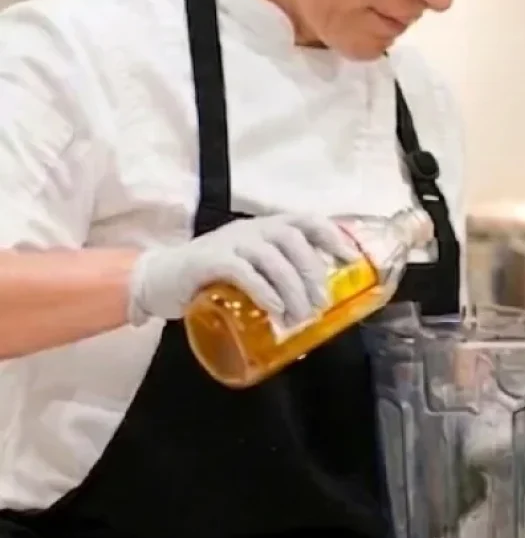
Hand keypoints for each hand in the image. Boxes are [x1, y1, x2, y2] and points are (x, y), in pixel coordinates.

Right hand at [128, 214, 357, 325]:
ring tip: (299, 316)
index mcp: (264, 228)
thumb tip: (316, 304)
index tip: (351, 260)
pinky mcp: (209, 260)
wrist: (159, 280)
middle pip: (293, 240)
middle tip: (320, 305)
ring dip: (292, 289)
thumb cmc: (211, 279)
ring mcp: (229, 242)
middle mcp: (250, 229)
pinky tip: (274, 308)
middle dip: (312, 273)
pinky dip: (263, 290)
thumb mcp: (251, 271)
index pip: (305, 221)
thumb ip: (277, 277)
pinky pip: (243, 271)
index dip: (332, 237)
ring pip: (272, 258)